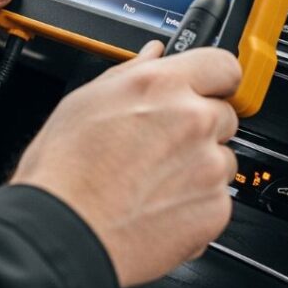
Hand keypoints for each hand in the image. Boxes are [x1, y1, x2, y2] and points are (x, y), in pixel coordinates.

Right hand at [10, 42, 240, 287]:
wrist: (65, 232)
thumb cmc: (64, 170)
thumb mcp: (85, 101)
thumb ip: (130, 73)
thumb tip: (153, 56)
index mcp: (161, 85)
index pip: (223, 65)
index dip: (214, 79)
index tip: (206, 88)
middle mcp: (192, 120)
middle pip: (223, 113)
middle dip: (200, 126)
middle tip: (161, 144)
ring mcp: (208, 165)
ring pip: (222, 158)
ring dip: (200, 166)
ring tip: (154, 180)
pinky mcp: (216, 208)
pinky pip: (218, 197)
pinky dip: (196, 203)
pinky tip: (158, 204)